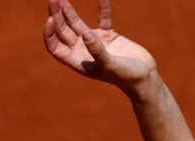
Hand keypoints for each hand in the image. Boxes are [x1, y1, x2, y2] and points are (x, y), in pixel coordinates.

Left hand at [44, 0, 159, 95]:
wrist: (145, 78)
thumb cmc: (126, 77)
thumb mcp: (111, 65)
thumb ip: (98, 51)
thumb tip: (86, 33)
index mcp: (78, 62)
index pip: (55, 47)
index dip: (49, 34)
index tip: (50, 19)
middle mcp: (83, 51)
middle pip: (63, 31)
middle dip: (57, 15)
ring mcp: (95, 42)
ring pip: (76, 23)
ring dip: (68, 11)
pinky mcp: (109, 35)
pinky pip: (103, 18)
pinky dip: (103, 8)